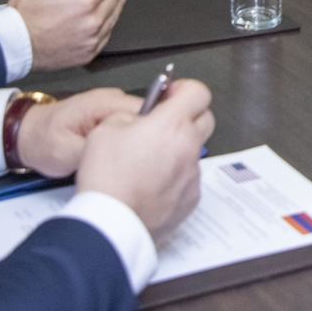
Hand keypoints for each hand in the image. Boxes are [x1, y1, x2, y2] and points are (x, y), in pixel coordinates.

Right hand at [7, 0, 127, 68]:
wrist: (15, 45)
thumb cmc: (25, 13)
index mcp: (84, 0)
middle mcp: (91, 21)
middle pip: (113, 0)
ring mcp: (90, 39)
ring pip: (112, 20)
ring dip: (116, 8)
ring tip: (117, 0)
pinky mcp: (86, 53)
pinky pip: (105, 38)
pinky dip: (107, 28)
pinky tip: (106, 23)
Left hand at [13, 87, 142, 177]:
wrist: (27, 134)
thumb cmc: (42, 140)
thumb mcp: (65, 154)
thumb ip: (95, 152)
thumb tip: (118, 157)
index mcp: (102, 103)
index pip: (144, 112)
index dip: (152, 134)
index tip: (154, 154)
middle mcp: (111, 99)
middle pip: (147, 117)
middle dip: (147, 139)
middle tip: (144, 163)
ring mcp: (111, 106)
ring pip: (139, 123)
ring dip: (139, 141)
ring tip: (135, 163)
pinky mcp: (110, 115)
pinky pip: (130, 126)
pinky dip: (130, 141)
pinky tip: (125, 157)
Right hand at [74, 79, 214, 234]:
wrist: (111, 221)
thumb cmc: (107, 177)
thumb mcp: (106, 128)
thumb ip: (129, 115)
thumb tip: (139, 119)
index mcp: (172, 124)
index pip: (198, 92)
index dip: (184, 89)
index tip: (170, 94)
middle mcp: (189, 147)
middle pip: (205, 119)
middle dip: (187, 116)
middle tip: (164, 122)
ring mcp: (192, 175)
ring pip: (194, 151)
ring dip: (178, 149)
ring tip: (148, 160)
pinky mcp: (190, 199)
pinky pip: (188, 179)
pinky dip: (175, 176)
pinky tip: (151, 183)